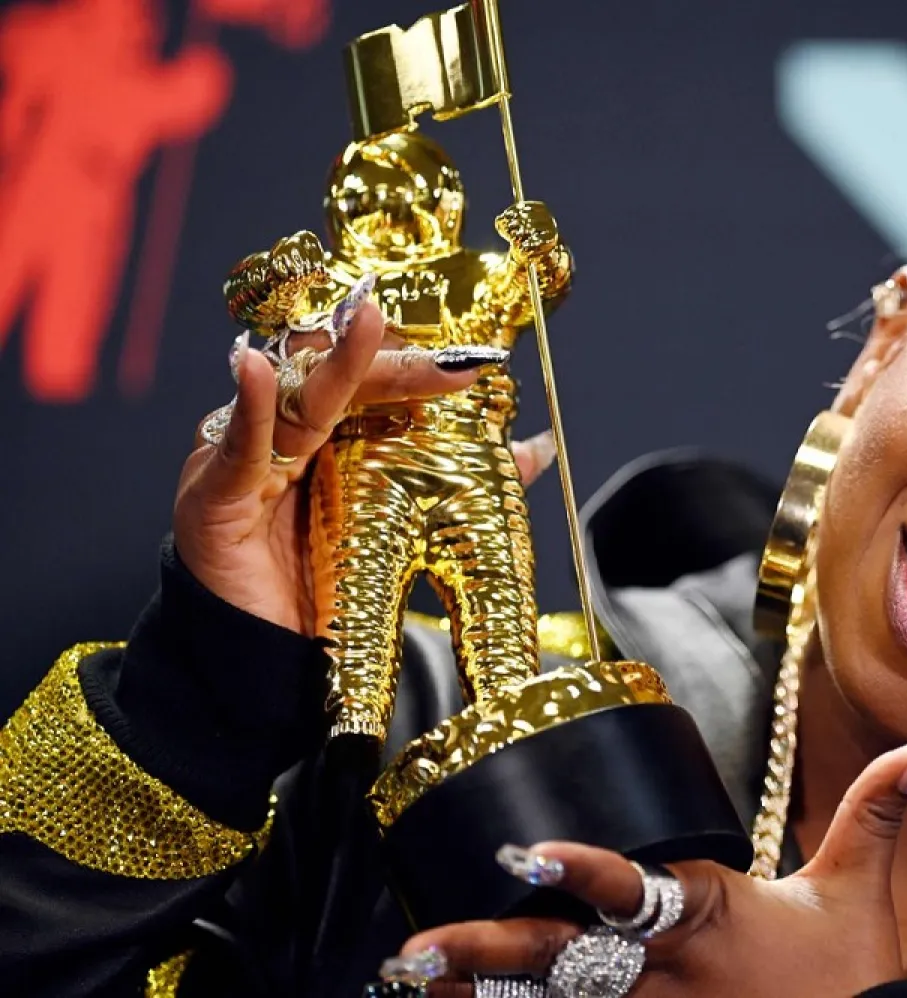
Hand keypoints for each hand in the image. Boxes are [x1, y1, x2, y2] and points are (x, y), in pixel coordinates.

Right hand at [173, 301, 555, 634]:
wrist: (266, 656)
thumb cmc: (327, 586)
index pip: (374, 379)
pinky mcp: (213, 496)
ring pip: (294, 398)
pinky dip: (250, 408)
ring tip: (366, 322)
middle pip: (338, 378)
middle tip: (446, 354)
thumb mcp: (407, 527)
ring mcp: (247, 457)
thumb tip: (537, 450)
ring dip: (334, 359)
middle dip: (392, 357)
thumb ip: (463, 482)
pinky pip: (237, 448)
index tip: (475, 362)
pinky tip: (257, 371)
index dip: (418, 363)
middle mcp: (288, 433)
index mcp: (333, 432)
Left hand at [400, 733, 906, 997]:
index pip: (638, 889)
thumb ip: (876, 809)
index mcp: (710, 918)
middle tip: (413, 947)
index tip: (524, 856)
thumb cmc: (850, 980)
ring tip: (405, 976)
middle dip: (489, 950)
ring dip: (477, 988)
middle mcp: (664, 972)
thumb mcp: (860, 891)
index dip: (582, 872)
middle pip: (566, 960)